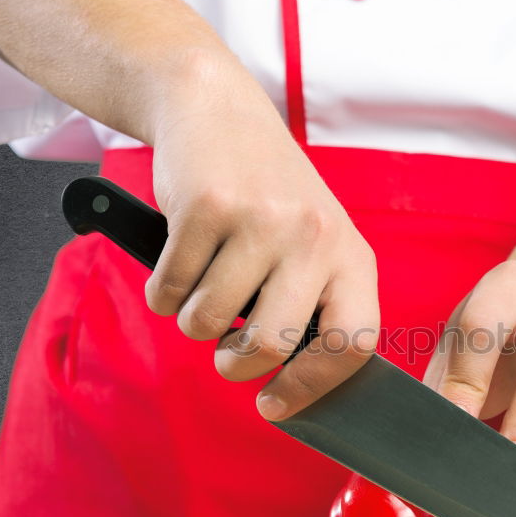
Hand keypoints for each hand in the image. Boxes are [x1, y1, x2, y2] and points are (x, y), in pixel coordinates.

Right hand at [146, 58, 378, 419]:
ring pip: (208, 322)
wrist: (218, 112)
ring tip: (202, 283)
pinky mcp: (206, 207)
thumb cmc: (267, 196)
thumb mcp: (314, 243)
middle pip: (270, 346)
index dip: (312, 387)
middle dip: (234, 363)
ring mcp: (261, 221)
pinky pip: (168, 290)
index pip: (353, 344)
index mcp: (351, 256)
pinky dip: (162, 290)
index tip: (274, 404)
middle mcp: (314, 238)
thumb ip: (312, 305)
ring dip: (191, 319)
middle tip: (225, 349)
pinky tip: (178, 258)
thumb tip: (292, 389)